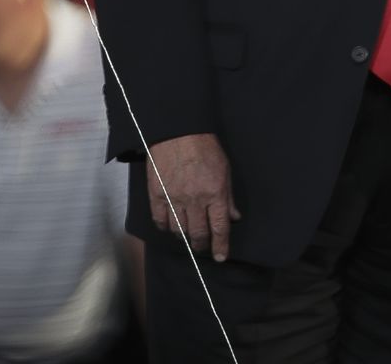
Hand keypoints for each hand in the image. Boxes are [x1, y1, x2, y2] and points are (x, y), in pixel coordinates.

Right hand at [146, 133, 239, 261]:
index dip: (220, 245)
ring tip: (188, 236)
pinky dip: (166, 228)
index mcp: (215, 193)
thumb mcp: (225, 171)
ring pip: (179, 230)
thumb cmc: (205, 148)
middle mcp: (195, 200)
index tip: (220, 256)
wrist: (178, 133)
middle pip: (198, 233)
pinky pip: (160, 220)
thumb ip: (228, 197)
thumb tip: (234, 217)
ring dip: (185, 237)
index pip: (219, 228)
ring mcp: (174, 198)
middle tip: (203, 247)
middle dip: (202, 245)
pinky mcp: (156, 195)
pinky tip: (170, 227)